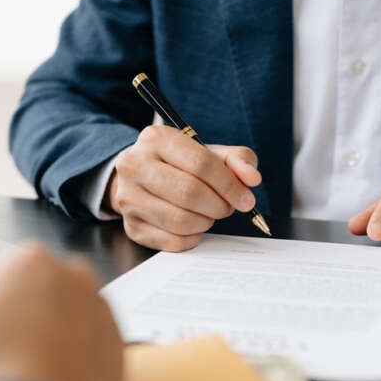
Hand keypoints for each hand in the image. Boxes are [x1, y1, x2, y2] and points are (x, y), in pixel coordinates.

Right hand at [0, 244, 124, 380]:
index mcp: (32, 263)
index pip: (6, 273)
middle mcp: (77, 280)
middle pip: (40, 296)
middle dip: (22, 319)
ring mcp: (104, 316)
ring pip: (67, 323)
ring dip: (49, 342)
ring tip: (22, 377)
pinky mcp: (121, 354)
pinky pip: (90, 355)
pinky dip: (72, 367)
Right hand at [107, 124, 261, 251]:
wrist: (140, 178)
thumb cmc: (180, 165)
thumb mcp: (208, 153)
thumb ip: (236, 160)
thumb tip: (252, 179)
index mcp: (156, 138)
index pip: (201, 164)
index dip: (230, 185)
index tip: (245, 198)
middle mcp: (135, 165)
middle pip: (190, 193)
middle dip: (218, 206)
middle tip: (227, 208)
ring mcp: (128, 197)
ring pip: (181, 221)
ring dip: (206, 222)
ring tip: (209, 214)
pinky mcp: (131, 226)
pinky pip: (172, 241)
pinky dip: (192, 238)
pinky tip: (193, 226)